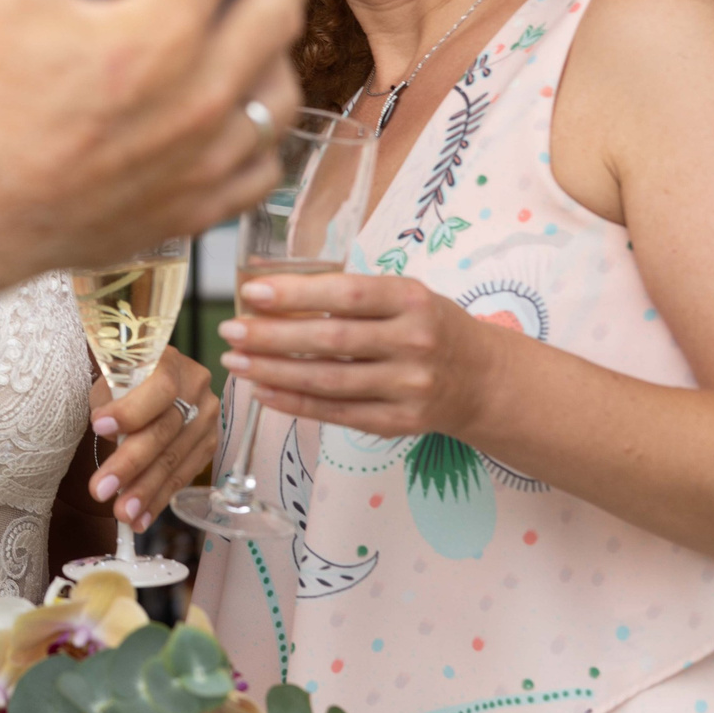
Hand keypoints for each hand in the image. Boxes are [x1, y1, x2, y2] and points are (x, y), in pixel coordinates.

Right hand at [0, 0, 307, 269]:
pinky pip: (264, 161)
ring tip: (255, 26)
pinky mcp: (201, 204)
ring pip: (283, 88)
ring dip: (275, 48)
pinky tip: (236, 108)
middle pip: (278, 9)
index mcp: (156, 34)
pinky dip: (257, 129)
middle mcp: (198, 94)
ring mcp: (207, 155)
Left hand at [91, 354, 217, 532]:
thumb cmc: (126, 380)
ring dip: (146, 491)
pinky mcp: (208, 444)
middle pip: (165, 431)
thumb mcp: (113, 378)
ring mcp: (207, 418)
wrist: (154, 380)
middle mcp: (196, 388)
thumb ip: (110, 400)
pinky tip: (141, 517)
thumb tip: (108, 432)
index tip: (98, 427)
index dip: (130, 410)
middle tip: (101, 490)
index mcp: (171, 362)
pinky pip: (183, 476)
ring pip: (175, 459)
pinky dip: (159, 499)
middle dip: (131, 464)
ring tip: (122, 513)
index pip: (158, 388)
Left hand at [220, 273, 492, 437]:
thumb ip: (348, 294)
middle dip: (273, 336)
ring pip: (329, 381)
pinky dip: (294, 403)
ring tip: (236, 361)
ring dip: (274, 372)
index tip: (252, 292)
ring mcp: (408, 387)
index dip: (297, 294)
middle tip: (230, 330)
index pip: (347, 295)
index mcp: (412, 301)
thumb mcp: (403, 296)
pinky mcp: (399, 422)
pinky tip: (262, 391)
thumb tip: (270, 290)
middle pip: (331, 341)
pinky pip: (336, 414)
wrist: (483, 380)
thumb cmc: (429, 325)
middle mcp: (413, 343)